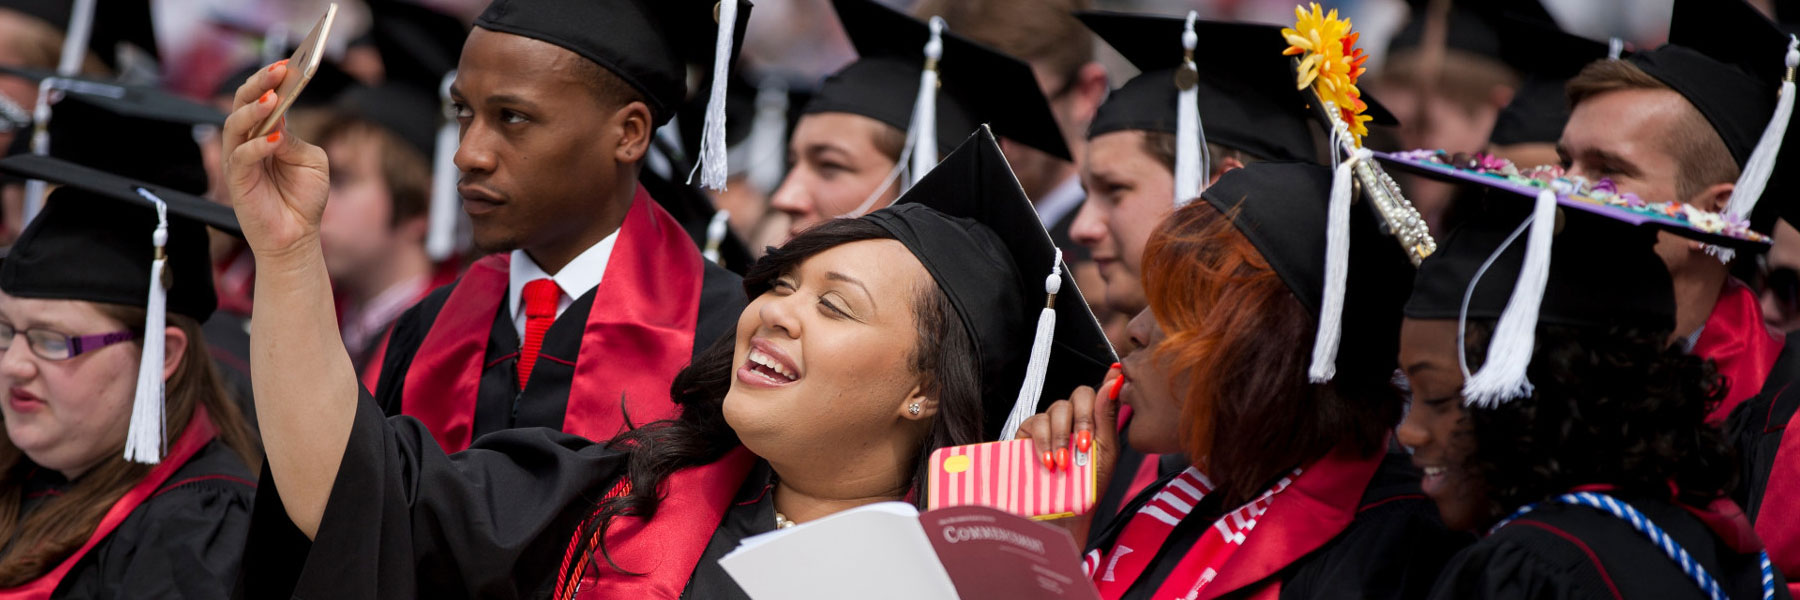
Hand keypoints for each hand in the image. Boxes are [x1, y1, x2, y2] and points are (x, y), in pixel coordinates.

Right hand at [221, 60, 329, 257]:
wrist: (298, 236)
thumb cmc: (305, 199)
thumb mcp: (312, 162)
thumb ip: (296, 140)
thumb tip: (280, 122)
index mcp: (268, 133)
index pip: (262, 99)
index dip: (270, 80)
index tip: (286, 63)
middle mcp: (250, 143)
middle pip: (242, 106)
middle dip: (257, 85)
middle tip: (276, 72)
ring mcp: (241, 161)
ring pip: (235, 127)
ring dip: (253, 110)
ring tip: (271, 99)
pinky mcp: (237, 181)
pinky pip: (241, 158)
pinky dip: (257, 147)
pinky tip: (273, 140)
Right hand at [1015, 363, 1123, 493]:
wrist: (1065, 513)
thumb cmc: (1088, 486)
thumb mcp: (1106, 452)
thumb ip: (1108, 416)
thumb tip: (1114, 380)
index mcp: (1093, 419)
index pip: (1098, 393)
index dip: (1100, 396)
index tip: (1106, 406)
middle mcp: (1072, 417)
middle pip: (1078, 395)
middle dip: (1083, 421)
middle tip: (1084, 447)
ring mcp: (1049, 423)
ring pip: (1057, 409)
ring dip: (1062, 437)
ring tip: (1063, 463)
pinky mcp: (1027, 433)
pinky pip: (1034, 423)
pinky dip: (1042, 442)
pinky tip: (1048, 461)